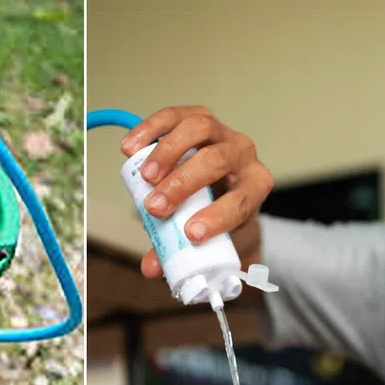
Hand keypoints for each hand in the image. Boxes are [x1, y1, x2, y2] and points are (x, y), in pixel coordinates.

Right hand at [119, 107, 273, 277]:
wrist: (222, 187)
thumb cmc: (216, 214)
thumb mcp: (210, 238)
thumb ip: (180, 252)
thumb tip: (150, 268)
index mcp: (255, 186)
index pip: (241, 200)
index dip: (218, 216)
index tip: (192, 233)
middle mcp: (243, 154)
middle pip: (216, 160)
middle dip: (183, 183)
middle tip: (155, 207)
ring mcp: (220, 131)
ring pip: (198, 128)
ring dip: (168, 152)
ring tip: (145, 176)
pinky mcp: (196, 118)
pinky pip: (174, 116)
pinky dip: (150, 129)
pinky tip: (129, 147)